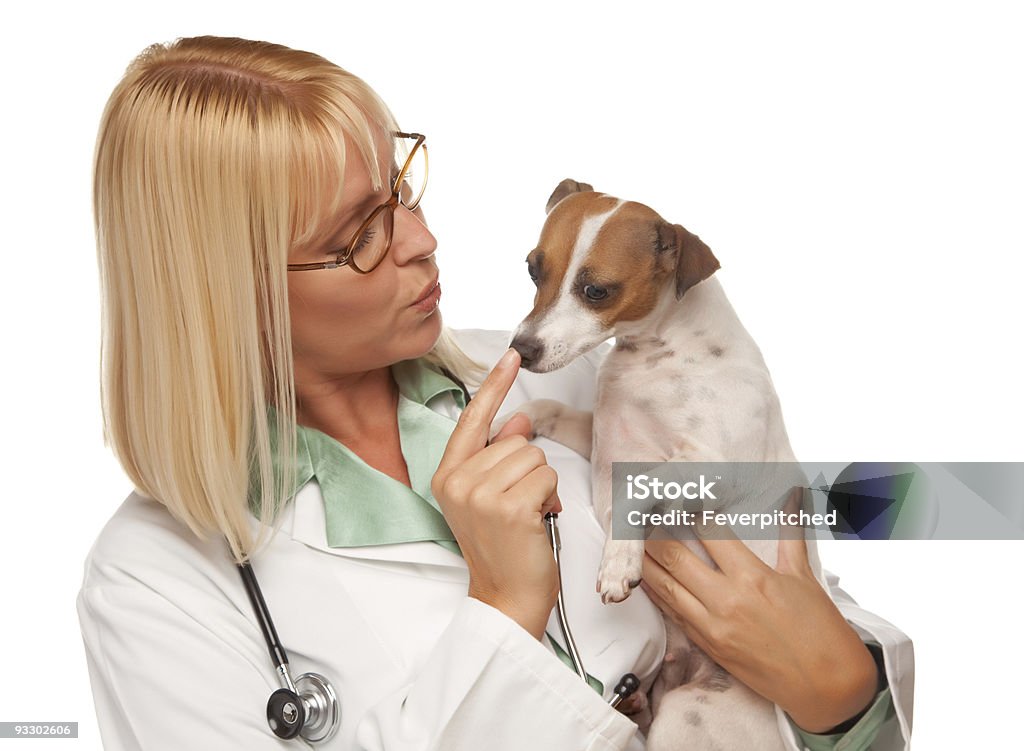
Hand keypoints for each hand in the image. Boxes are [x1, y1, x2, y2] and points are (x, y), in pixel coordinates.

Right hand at [432, 348, 561, 639]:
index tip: (512, 355)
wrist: (505, 599)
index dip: (495, 385)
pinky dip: (551, 498)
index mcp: (447, 474)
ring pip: (534, 456)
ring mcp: (481, 494)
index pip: (472, 418)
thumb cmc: (501, 549)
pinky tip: (537, 521)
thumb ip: (498, 456)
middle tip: (519, 505)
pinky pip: (546, 476)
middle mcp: (458, 481)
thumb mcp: (489, 498)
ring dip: (542, 484)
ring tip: (527, 515)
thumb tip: (518, 420)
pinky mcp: (509, 506)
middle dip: (529, 468)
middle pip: (516, 440)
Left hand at [640, 492, 878, 733]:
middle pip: (676, 556)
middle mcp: (727, 599)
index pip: (710, 532)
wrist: (827, 688)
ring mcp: (713, 625)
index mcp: (753, 577)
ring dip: (646, 560)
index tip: (679, 496)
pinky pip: (672, 613)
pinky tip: (644, 577)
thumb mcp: (805, 576)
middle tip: (642, 511)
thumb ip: (791, 532)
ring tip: (632, 538)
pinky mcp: (708, 645)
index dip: (692, 510)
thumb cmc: (821, 631)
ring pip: (666, 585)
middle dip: (655, 531)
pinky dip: (656, 592)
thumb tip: (794, 495)